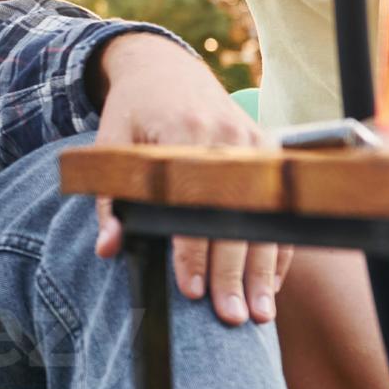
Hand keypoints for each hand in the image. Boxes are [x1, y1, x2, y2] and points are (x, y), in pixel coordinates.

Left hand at [90, 33, 284, 324]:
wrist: (166, 69)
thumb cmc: (133, 114)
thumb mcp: (110, 148)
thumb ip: (110, 200)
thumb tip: (110, 249)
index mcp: (184, 136)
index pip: (191, 206)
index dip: (192, 252)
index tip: (191, 292)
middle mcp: (228, 141)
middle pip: (235, 218)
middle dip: (233, 274)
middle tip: (230, 318)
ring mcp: (256, 146)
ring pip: (264, 219)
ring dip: (262, 272)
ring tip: (258, 316)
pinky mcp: (270, 152)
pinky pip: (278, 210)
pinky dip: (277, 250)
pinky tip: (269, 286)